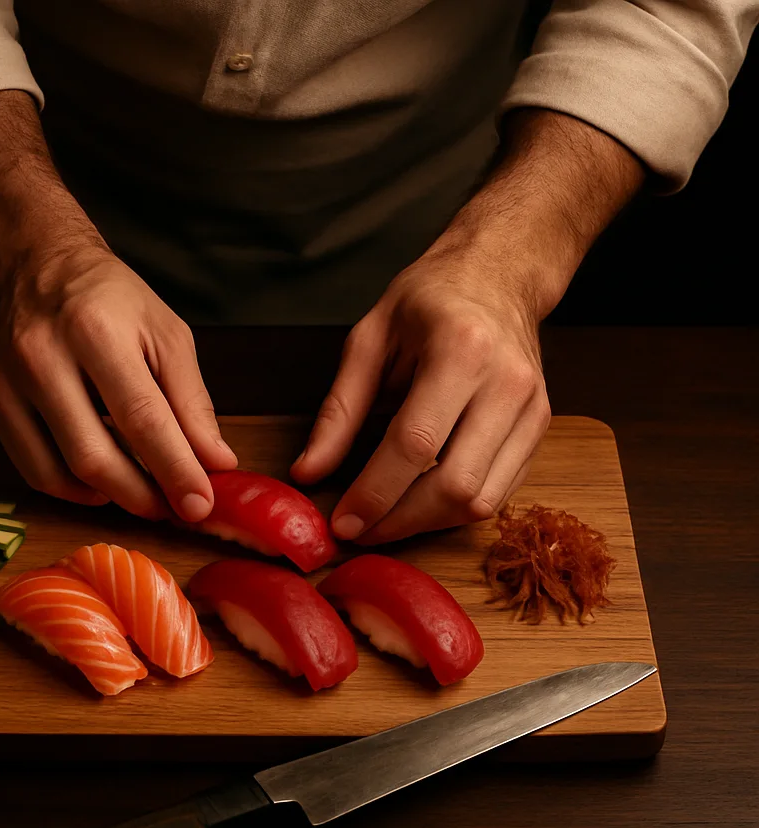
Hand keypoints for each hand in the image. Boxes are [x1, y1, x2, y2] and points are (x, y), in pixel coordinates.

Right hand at [0, 90, 235, 520]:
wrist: (33, 264)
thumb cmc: (109, 299)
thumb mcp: (166, 334)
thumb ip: (193, 402)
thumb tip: (216, 462)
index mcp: (95, 330)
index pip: (141, 417)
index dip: (174, 469)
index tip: (200, 505)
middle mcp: (43, 356)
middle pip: (94, 455)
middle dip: (142, 495)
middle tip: (175, 509)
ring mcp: (8, 382)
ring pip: (60, 472)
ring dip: (110, 497)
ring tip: (144, 495)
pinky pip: (33, 470)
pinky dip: (73, 489)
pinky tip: (101, 482)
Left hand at [291, 247, 550, 542]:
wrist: (499, 275)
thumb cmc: (429, 300)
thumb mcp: (368, 341)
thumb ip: (338, 411)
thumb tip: (308, 472)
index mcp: (460, 350)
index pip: (415, 445)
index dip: (374, 494)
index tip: (342, 522)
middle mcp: (506, 383)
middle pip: (455, 485)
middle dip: (401, 521)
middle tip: (360, 531)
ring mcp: (532, 409)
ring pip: (482, 501)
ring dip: (427, 524)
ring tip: (386, 521)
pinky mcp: (541, 427)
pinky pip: (500, 493)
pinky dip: (455, 510)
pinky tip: (422, 503)